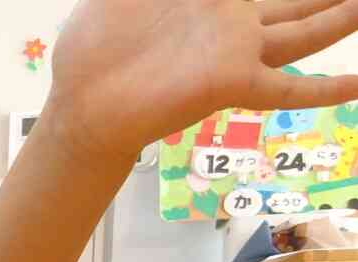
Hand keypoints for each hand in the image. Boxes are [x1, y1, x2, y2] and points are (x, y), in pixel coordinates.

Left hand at [49, 0, 357, 160]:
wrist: (81, 102)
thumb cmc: (94, 46)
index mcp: (209, 0)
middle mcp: (230, 23)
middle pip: (293, 5)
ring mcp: (234, 52)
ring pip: (303, 34)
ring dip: (339, 21)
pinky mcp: (230, 81)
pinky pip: (287, 88)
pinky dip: (325, 89)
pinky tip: (357, 85)